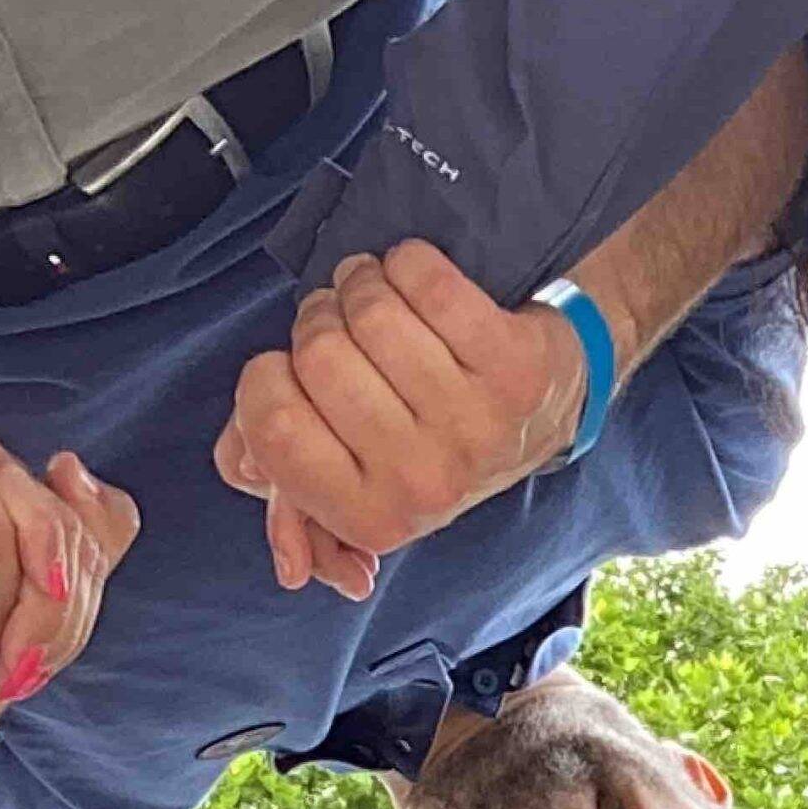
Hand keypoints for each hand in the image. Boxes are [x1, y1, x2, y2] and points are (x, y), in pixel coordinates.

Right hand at [216, 241, 592, 595]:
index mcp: (370, 517)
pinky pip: (427, 281)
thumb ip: (291, 505)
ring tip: (384, 302)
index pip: (272, 424)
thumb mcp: (356, 484)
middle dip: (320, 319)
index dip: (267, 374)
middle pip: (318, 356)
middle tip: (348, 329)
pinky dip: (413, 263)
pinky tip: (424, 287)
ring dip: (365, 283)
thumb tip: (278, 545)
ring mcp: (473, 427)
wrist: (540, 408)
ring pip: (371, 311)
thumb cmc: (428, 437)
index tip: (294, 372)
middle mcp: (423, 484)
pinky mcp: (514, 370)